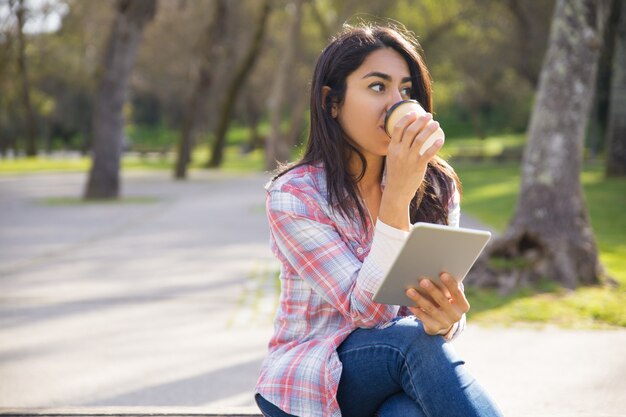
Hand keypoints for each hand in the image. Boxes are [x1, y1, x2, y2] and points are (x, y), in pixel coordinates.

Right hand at [378, 112, 443, 230]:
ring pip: (421, 139)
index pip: (398, 128)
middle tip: (428, 116)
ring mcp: (409, 159)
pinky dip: (435, 145)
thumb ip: (399, 147)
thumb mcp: (392, 157)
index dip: (406, 118)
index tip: (414, 113)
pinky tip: (441, 139)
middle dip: (421, 120)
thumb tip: (410, 135)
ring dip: (430, 129)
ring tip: (436, 124)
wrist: (396, 191)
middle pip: (411, 131)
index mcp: (392, 148)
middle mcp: (400, 152)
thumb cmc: (396, 173)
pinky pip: (428, 153)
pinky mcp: (418, 166)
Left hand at [405, 272, 469, 335]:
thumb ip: (447, 288)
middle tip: (423, 281)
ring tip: (410, 291)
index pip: (457, 293)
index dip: (450, 284)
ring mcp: (445, 323)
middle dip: (432, 290)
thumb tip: (433, 273)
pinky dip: (416, 310)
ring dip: (419, 299)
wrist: (442, 323)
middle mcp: (456, 316)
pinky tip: (410, 304)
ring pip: (430, 309)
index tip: (443, 274)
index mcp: (463, 306)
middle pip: (443, 301)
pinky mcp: (434, 328)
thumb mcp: (450, 297)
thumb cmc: (445, 302)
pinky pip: (423, 318)